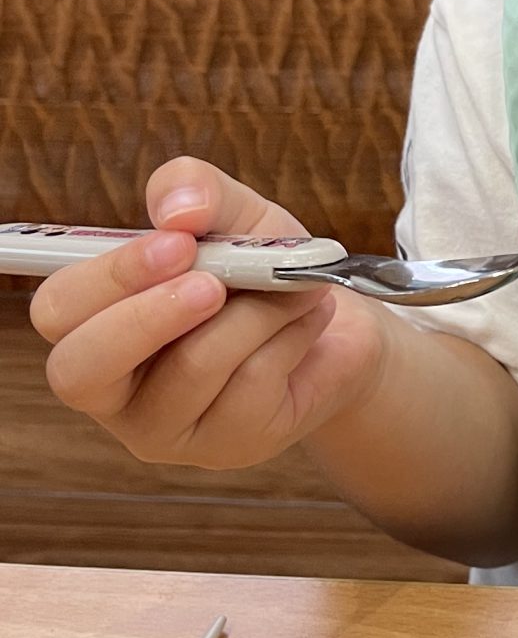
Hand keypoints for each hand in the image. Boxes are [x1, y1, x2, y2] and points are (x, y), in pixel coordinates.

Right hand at [29, 157, 389, 471]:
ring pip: (190, 368)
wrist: (341, 324)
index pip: (57, 312)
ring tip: (292, 288)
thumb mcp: (235, 215)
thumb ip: (197, 191)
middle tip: (214, 284)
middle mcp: (114, 386)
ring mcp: (165, 427)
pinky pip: (251, 384)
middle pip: (80, 371)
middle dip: (150, 317)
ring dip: (256, 312)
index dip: (108, 278)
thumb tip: (178, 208)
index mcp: (97, 320)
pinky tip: (305, 321)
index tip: (176, 242)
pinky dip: (291, 334)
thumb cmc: (264, 272)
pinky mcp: (226, 446)